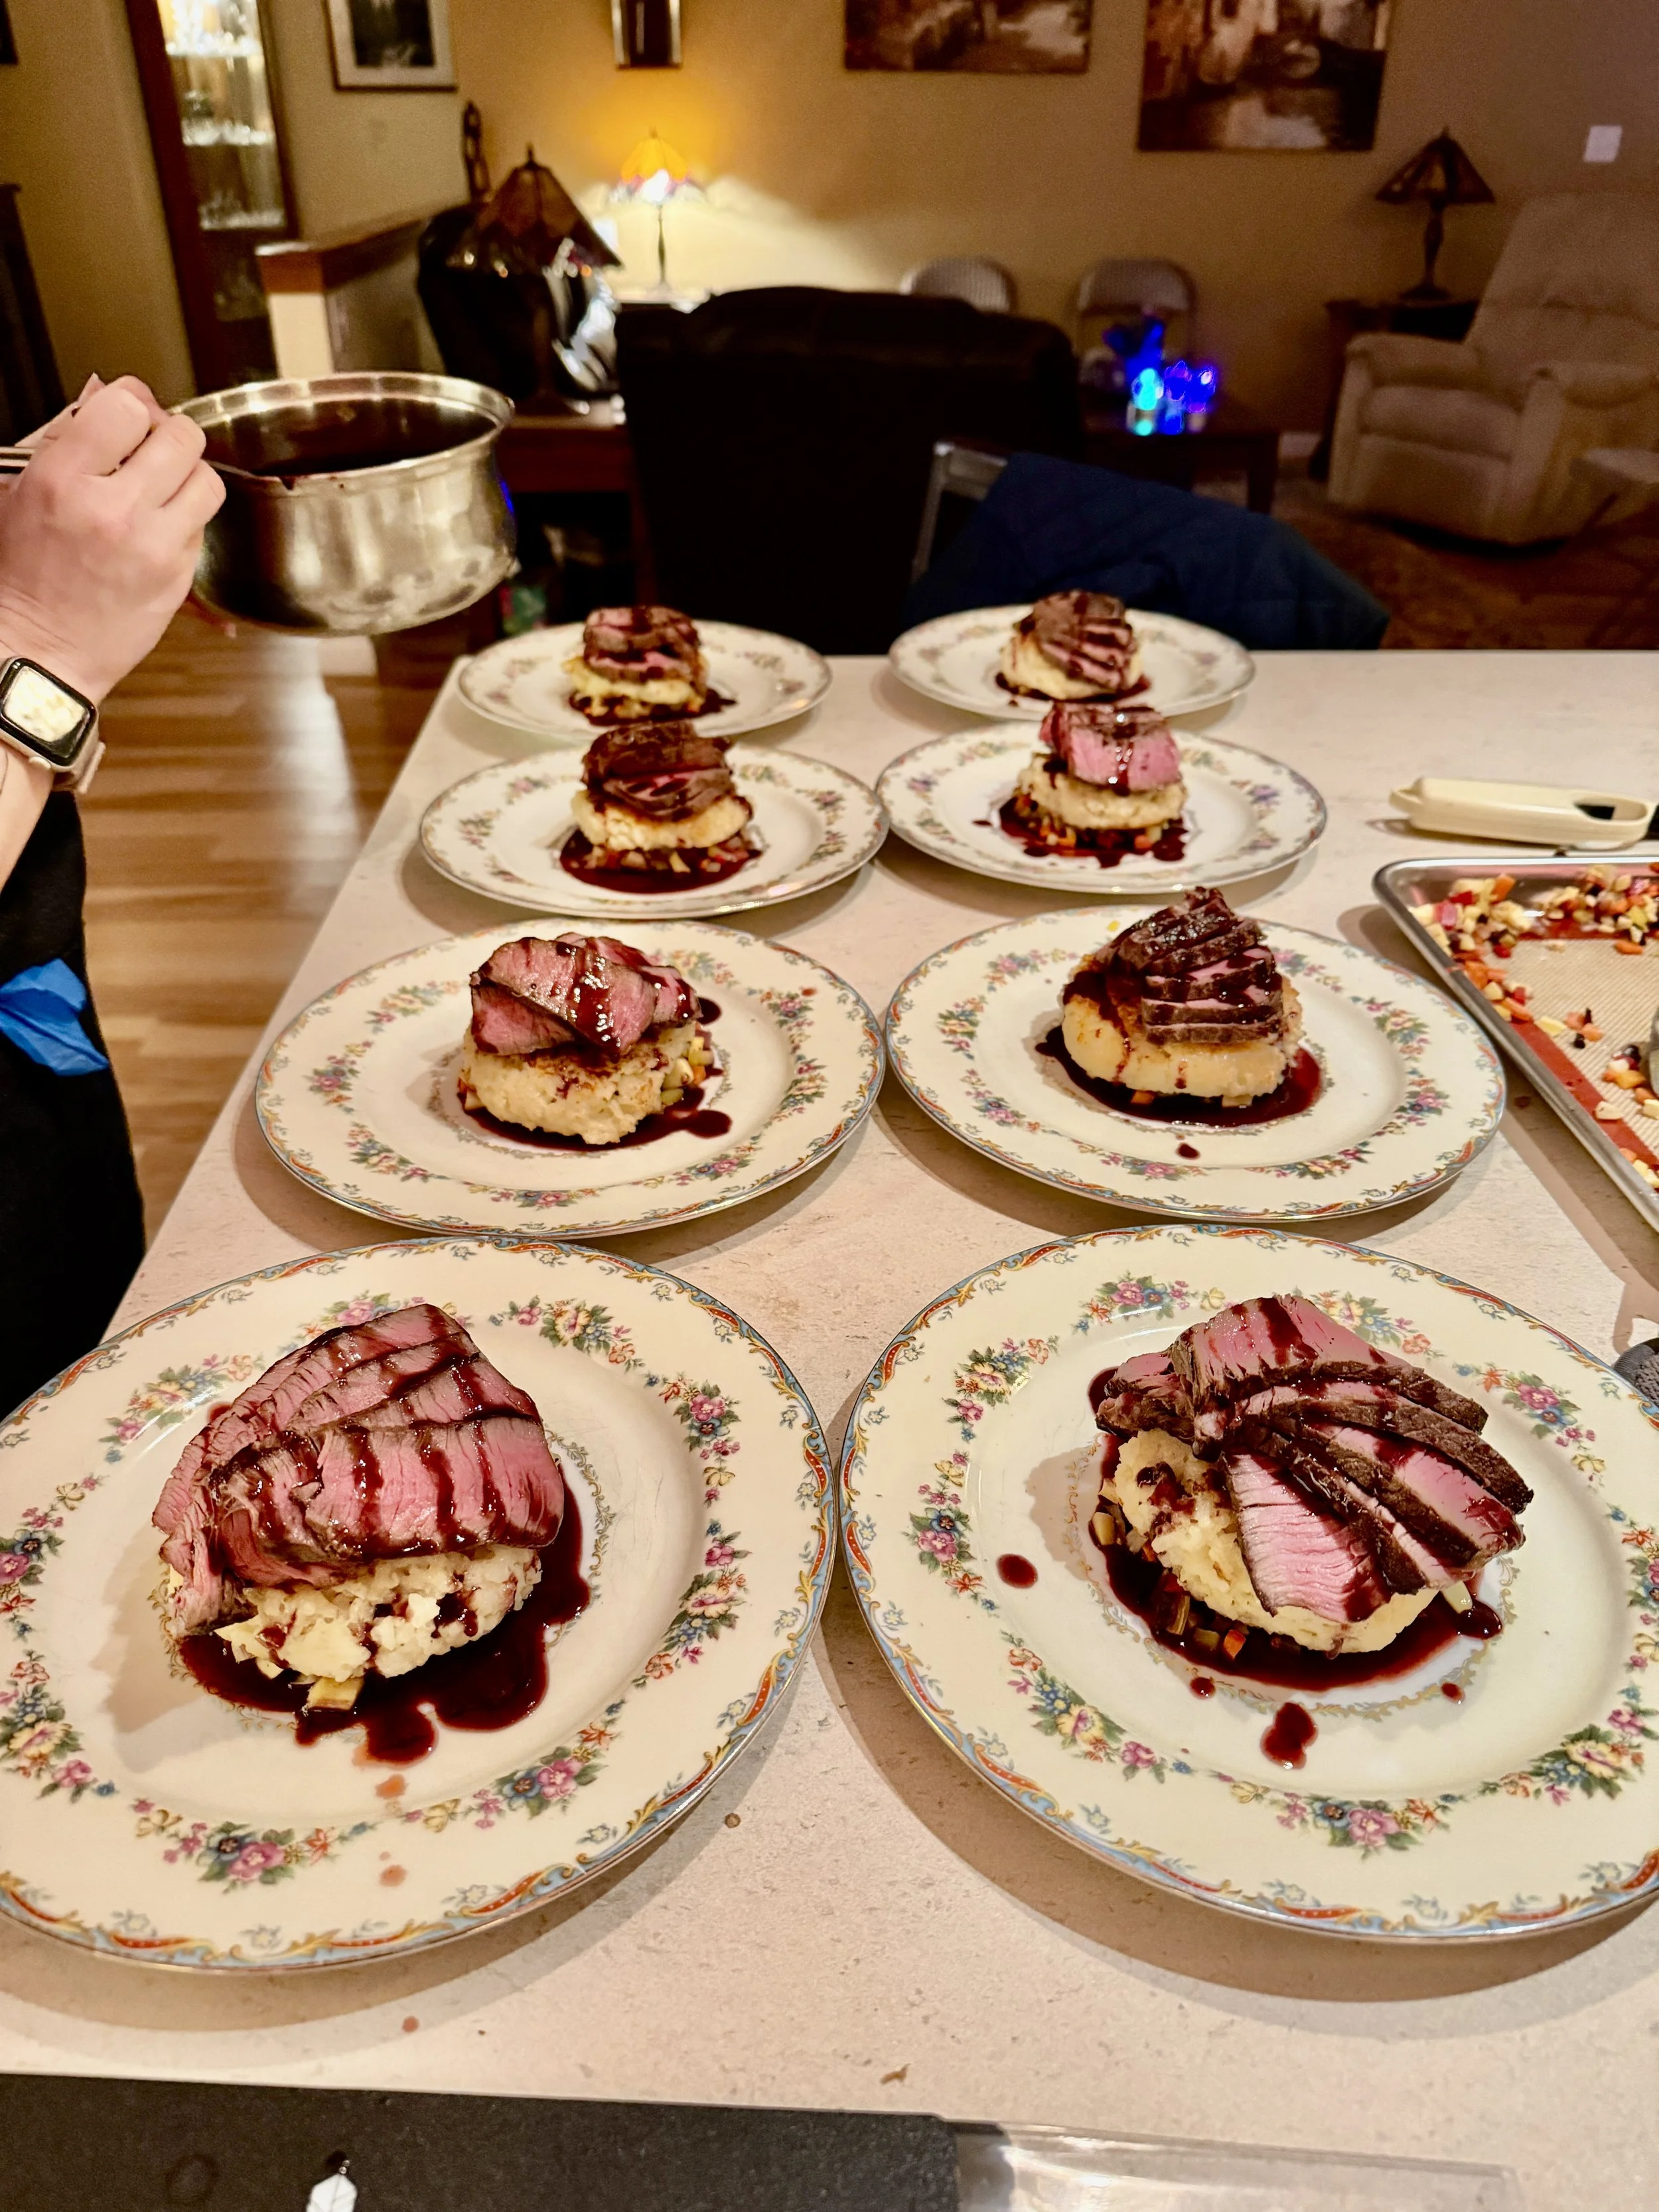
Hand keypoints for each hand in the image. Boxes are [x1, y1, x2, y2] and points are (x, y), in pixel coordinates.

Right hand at [0, 376, 223, 702]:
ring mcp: (152, 545)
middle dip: (168, 435)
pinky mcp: (178, 577)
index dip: (133, 402)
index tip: (129, 413)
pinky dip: (187, 518)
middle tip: (152, 448)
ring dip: (189, 475)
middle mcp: (113, 509)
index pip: (126, 406)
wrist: (39, 648)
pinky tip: (158, 527)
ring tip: (163, 487)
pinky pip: (203, 526)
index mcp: (63, 479)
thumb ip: (66, 436)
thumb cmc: (23, 572)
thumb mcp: (22, 488)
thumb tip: (106, 392)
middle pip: (180, 437)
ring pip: (206, 479)